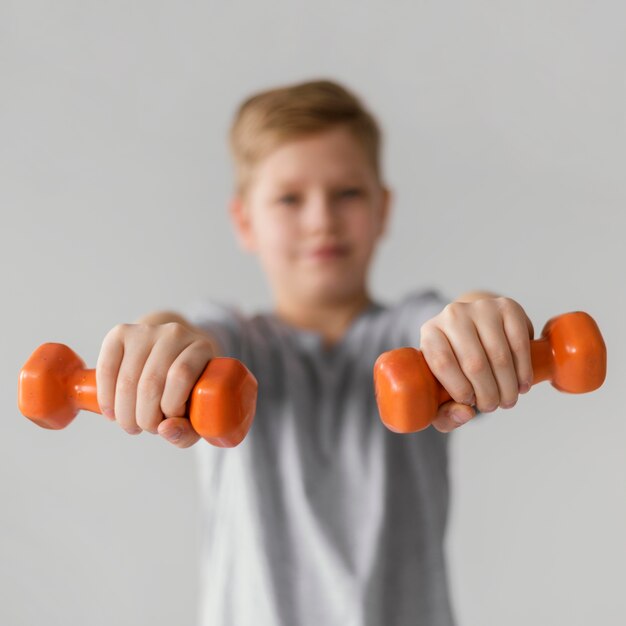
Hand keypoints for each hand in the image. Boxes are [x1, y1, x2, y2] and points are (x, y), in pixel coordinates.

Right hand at [96, 322, 215, 446]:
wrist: (171, 356)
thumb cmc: (187, 390)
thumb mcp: (197, 412)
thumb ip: (188, 430)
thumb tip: (164, 429)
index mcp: (201, 348)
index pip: (181, 375)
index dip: (171, 407)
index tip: (168, 421)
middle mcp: (175, 333)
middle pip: (151, 381)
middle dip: (144, 417)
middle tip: (146, 428)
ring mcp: (146, 330)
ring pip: (127, 379)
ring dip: (125, 413)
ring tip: (131, 423)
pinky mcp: (120, 333)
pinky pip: (106, 369)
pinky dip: (106, 397)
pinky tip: (112, 412)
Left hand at [419, 297, 534, 432]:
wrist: (475, 328)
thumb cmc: (455, 365)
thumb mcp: (440, 389)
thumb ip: (444, 412)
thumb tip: (465, 413)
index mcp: (430, 333)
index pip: (442, 362)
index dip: (458, 389)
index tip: (469, 403)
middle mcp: (452, 315)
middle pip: (474, 362)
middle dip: (487, 394)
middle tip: (492, 406)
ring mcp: (480, 308)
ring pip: (499, 355)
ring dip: (507, 386)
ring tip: (507, 400)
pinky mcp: (507, 307)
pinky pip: (519, 343)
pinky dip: (523, 370)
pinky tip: (521, 385)